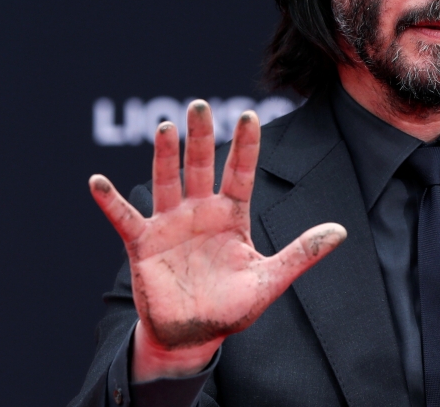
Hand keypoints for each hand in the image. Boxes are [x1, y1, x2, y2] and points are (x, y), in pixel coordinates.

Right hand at [89, 101, 346, 380]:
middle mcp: (201, 212)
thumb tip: (341, 231)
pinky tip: (97, 181)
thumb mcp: (271, 279)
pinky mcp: (144, 244)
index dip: (245, 145)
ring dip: (165, 156)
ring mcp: (170, 225)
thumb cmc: (233, 307)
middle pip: (200, 166)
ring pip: (167, 181)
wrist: (194, 336)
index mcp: (232, 216)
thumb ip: (302, 252)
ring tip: (168, 127)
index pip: (239, 172)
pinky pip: (125, 218)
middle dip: (201, 136)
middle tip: (198, 104)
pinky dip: (111, 201)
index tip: (250, 114)